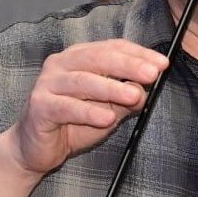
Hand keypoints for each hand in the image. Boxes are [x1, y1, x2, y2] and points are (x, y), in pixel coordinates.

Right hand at [5, 39, 169, 175]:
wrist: (35, 149)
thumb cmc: (72, 123)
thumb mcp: (107, 109)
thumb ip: (125, 98)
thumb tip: (144, 89)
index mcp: (79, 58)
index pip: (112, 48)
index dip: (138, 54)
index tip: (162, 64)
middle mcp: (61, 64)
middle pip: (98, 58)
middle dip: (128, 65)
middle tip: (152, 74)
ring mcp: (47, 84)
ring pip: (83, 80)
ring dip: (111, 87)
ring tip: (134, 96)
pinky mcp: (39, 107)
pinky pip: (66, 107)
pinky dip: (88, 111)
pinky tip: (106, 117)